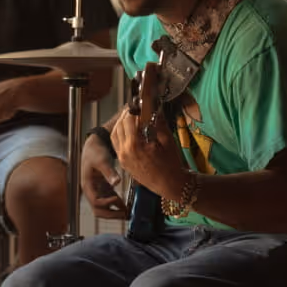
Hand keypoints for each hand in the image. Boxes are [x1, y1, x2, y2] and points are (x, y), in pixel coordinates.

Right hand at [81, 136, 126, 218]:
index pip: (95, 201)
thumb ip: (109, 172)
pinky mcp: (103, 188)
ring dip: (114, 212)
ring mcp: (96, 190)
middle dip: (111, 214)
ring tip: (127, 214)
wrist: (94, 145)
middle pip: (98, 209)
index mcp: (87, 185)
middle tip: (124, 215)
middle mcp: (91, 190)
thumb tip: (116, 182)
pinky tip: (125, 207)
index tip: (118, 198)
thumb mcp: (102, 160)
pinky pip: (109, 200)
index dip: (106, 203)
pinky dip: (116, 205)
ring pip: (104, 207)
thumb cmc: (96, 152)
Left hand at [111, 62, 184, 200]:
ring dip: (121, 123)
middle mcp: (124, 151)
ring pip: (115, 134)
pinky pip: (116, 144)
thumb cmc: (171, 163)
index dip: (134, 108)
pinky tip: (128, 130)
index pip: (129, 119)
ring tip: (131, 117)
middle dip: (127, 114)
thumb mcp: (167, 140)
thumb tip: (155, 107)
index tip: (139, 102)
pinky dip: (119, 134)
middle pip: (120, 125)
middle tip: (136, 107)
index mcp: (135, 144)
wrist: (169, 184)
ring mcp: (122, 158)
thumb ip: (158, 122)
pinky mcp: (123, 162)